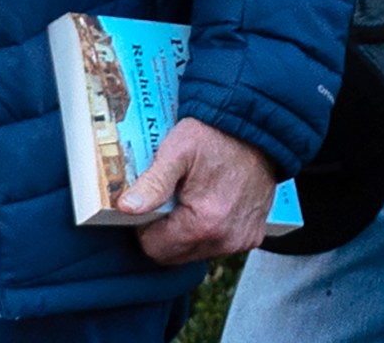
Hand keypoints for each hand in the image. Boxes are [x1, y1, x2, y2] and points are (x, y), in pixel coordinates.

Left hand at [118, 119, 277, 264]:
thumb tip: (126, 208)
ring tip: (191, 199)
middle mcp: (225, 239)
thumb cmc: (215, 136)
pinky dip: (209, 231)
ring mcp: (240, 240)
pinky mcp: (252, 237)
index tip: (151, 203)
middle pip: (174, 255)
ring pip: (195, 252)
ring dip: (186, 233)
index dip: (145, 226)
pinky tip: (210, 204)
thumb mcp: (177, 151)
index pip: (154, 248)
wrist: (257, 129)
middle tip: (170, 199)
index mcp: (203, 224)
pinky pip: (218, 245)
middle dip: (165, 232)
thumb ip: (152, 183)